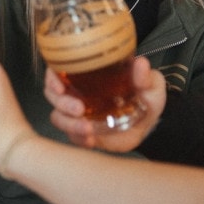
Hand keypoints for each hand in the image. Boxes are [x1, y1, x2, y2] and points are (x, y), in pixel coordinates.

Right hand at [44, 56, 166, 151]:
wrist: (149, 124)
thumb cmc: (145, 98)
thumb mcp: (151, 84)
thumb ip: (145, 77)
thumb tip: (140, 63)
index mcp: (87, 76)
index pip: (58, 71)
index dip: (52, 77)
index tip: (59, 86)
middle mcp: (76, 94)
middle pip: (52, 96)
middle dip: (61, 103)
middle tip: (78, 109)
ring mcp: (78, 115)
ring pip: (58, 117)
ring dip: (69, 123)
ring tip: (87, 129)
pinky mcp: (83, 133)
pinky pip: (72, 136)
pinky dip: (78, 138)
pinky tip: (90, 140)